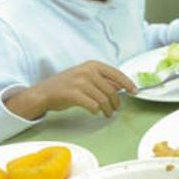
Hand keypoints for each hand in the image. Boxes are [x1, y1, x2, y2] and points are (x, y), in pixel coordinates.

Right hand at [5, 61, 134, 120]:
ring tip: (108, 113)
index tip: (135, 91)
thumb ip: (103, 80)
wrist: (43, 93)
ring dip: (108, 109)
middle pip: (111, 90)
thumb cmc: (66, 86)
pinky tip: (95, 112)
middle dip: (117, 102)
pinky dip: (96, 110)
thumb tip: (122, 87)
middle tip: (116, 109)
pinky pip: (93, 105)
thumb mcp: (85, 77)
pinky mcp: (73, 94)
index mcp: (93, 65)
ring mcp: (80, 82)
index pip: (117, 74)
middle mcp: (87, 71)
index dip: (128, 84)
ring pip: (104, 99)